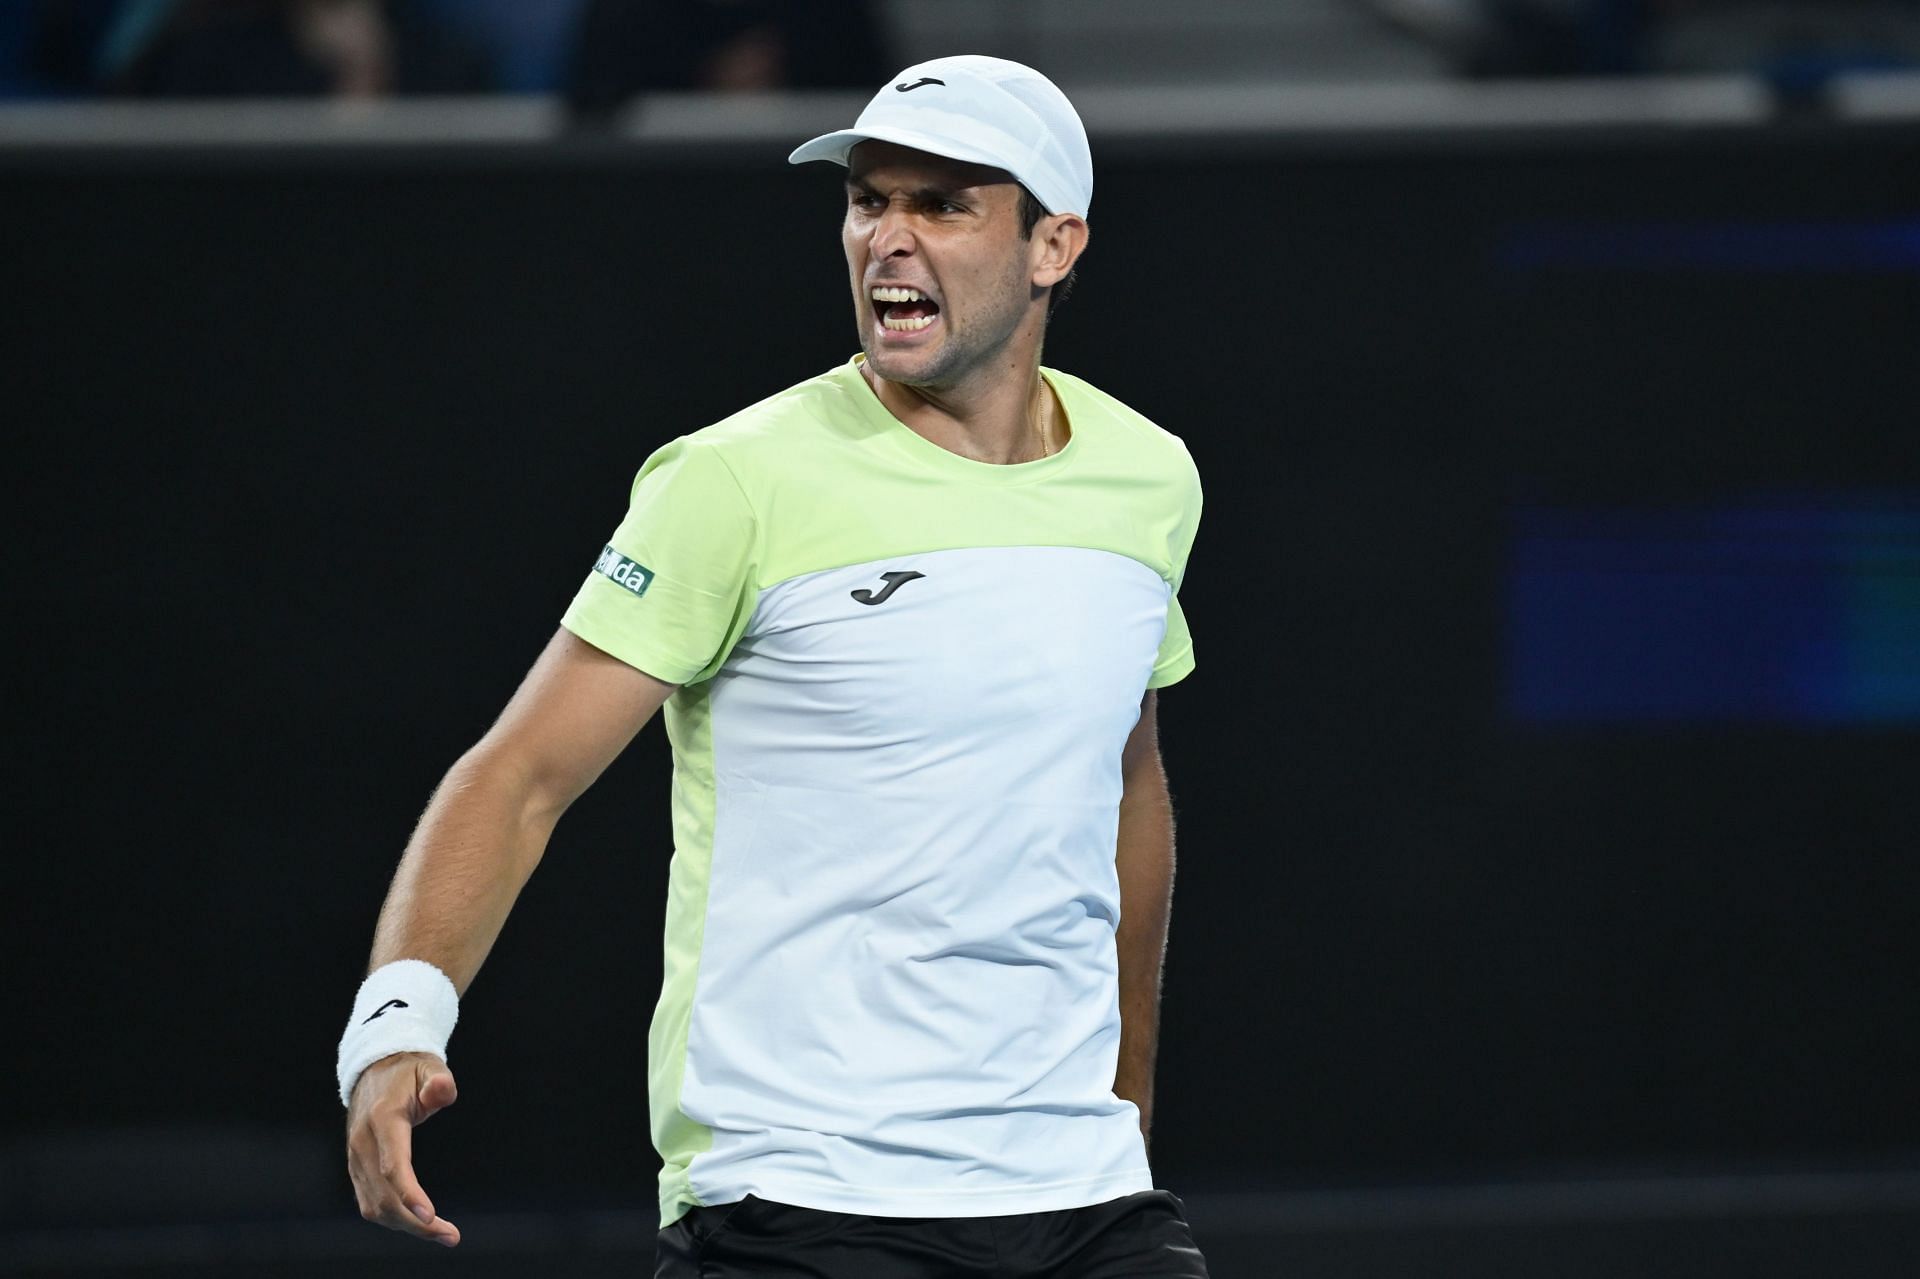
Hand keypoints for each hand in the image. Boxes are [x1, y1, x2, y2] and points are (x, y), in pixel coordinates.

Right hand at [344, 1052, 460, 1246]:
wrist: (375, 1070)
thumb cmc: (410, 1072)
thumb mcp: (429, 1066)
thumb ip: (438, 1080)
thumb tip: (442, 1091)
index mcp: (382, 1120)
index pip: (393, 1164)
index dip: (409, 1193)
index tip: (430, 1216)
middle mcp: (363, 1144)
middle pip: (385, 1196)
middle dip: (417, 1223)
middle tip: (451, 1236)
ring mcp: (355, 1159)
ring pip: (375, 1207)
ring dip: (407, 1226)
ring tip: (443, 1234)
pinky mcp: (357, 1169)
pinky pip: (371, 1203)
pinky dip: (393, 1220)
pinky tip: (419, 1224)